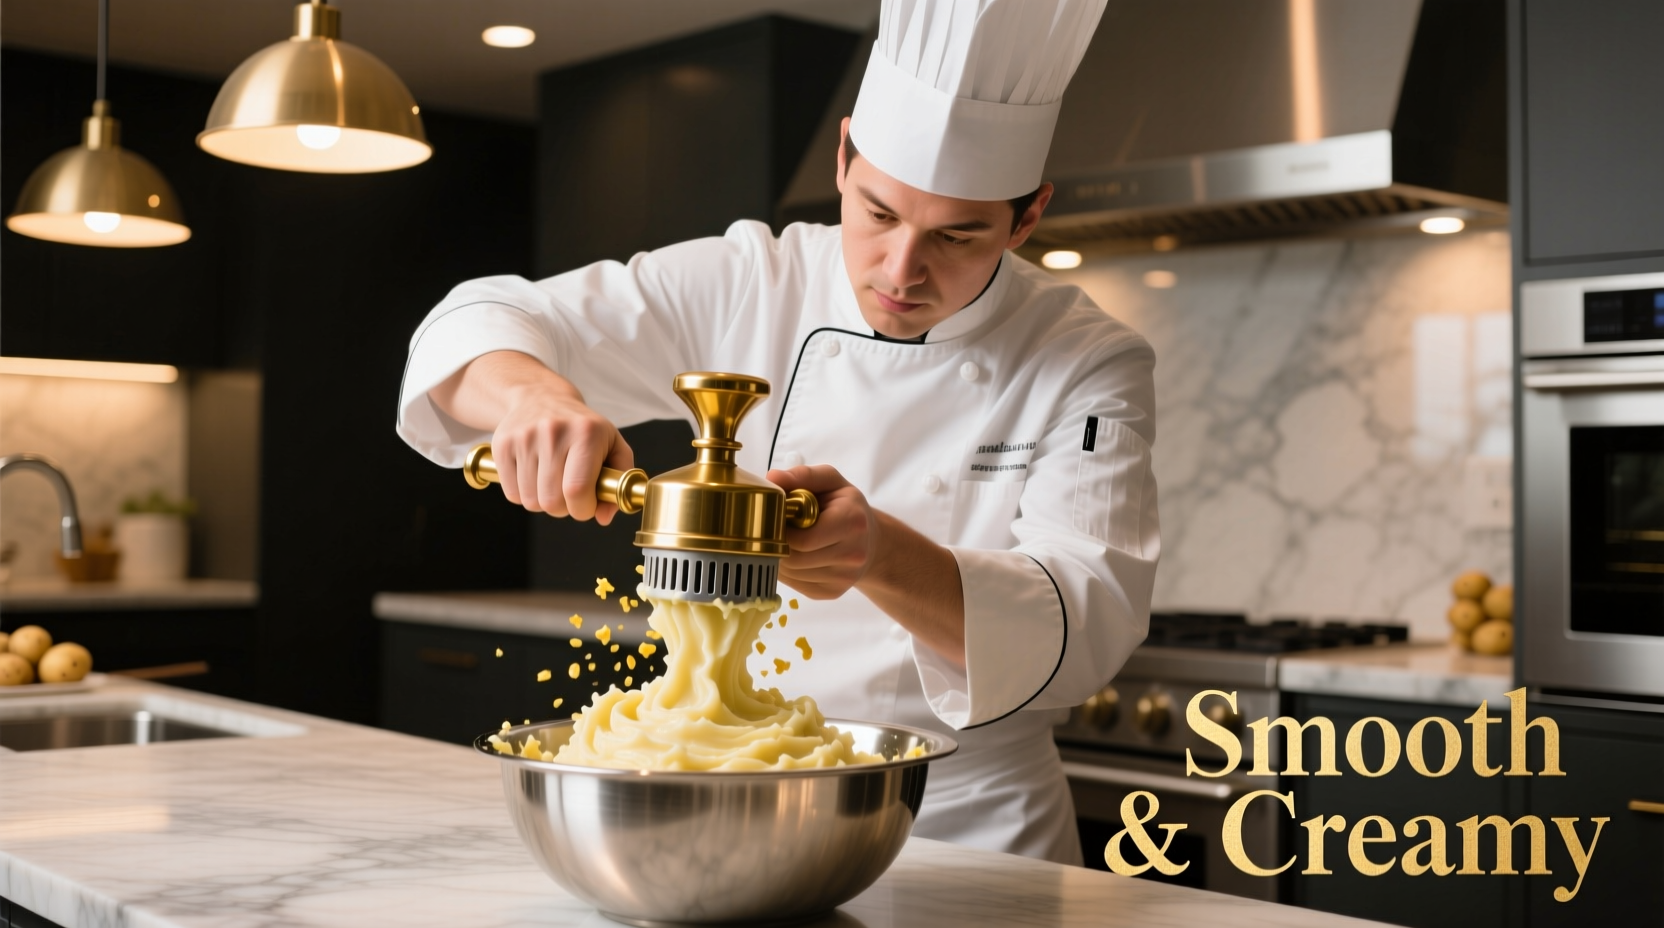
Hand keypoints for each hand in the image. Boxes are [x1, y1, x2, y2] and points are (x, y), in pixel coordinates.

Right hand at [492, 383, 632, 522]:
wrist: (542, 397)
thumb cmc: (583, 429)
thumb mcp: (613, 445)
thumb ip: (619, 481)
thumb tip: (603, 516)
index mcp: (586, 433)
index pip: (578, 490)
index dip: (583, 509)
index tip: (587, 505)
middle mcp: (553, 432)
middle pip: (552, 501)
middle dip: (564, 508)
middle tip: (569, 493)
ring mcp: (524, 437)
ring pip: (531, 501)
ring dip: (544, 502)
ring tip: (552, 482)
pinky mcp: (502, 445)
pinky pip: (512, 494)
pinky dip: (524, 495)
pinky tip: (534, 476)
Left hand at [768, 465, 876, 599]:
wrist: (870, 540)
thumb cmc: (846, 506)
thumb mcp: (830, 481)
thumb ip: (802, 476)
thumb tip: (772, 478)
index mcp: (852, 522)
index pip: (804, 539)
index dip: (782, 530)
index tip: (776, 519)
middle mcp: (853, 554)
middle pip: (795, 559)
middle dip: (778, 544)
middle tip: (776, 531)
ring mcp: (844, 578)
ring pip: (793, 574)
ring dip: (780, 558)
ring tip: (785, 541)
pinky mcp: (834, 592)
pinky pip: (796, 585)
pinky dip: (787, 572)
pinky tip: (794, 555)